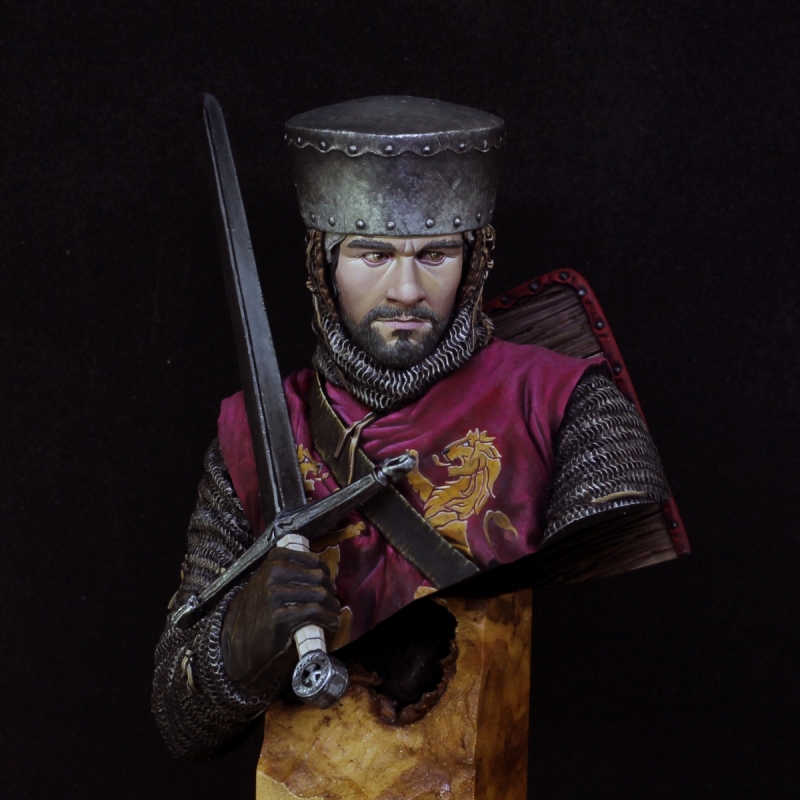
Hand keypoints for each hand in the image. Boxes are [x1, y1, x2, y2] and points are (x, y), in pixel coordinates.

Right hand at [220, 547, 339, 695]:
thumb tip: (322, 571)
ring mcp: (275, 595)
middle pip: (319, 576)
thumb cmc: (260, 610)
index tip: (328, 582)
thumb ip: (289, 572)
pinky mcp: (280, 617)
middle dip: (331, 591)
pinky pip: (314, 612)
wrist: (241, 642)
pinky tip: (331, 624)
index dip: (325, 571)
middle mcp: (273, 574)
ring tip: (334, 614)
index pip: (312, 559)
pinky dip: (329, 619)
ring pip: (320, 594)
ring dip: (332, 606)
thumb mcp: (268, 582)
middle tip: (333, 602)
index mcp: (274, 560)